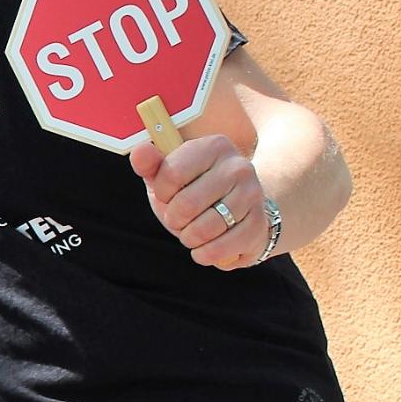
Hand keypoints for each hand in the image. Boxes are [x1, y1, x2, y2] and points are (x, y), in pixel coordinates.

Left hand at [129, 134, 268, 268]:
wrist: (237, 213)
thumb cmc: (194, 192)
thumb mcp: (168, 176)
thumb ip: (150, 164)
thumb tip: (140, 152)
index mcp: (214, 146)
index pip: (171, 173)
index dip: (163, 193)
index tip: (169, 194)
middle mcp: (238, 167)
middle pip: (186, 204)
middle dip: (175, 219)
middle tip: (181, 219)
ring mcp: (253, 195)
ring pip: (204, 229)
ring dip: (189, 238)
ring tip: (193, 232)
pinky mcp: (260, 224)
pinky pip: (221, 248)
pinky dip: (205, 254)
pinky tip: (205, 248)